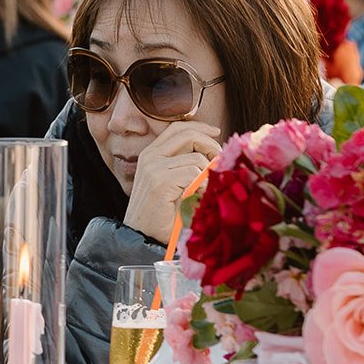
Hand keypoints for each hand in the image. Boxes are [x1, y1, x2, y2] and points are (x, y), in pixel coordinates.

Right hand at [121, 122, 221, 241]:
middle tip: (219, 162)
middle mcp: (150, 156)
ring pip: (196, 158)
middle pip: (188, 134)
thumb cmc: (163, 213)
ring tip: (202, 192)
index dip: (200, 127)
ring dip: (206, 176)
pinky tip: (196, 198)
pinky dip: (201, 186)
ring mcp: (153, 167)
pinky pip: (193, 173)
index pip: (178, 127)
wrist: (143, 236)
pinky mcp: (159, 181)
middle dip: (211, 146)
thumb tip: (214, 151)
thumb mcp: (175, 182)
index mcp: (151, 153)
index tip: (217, 133)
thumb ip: (187, 164)